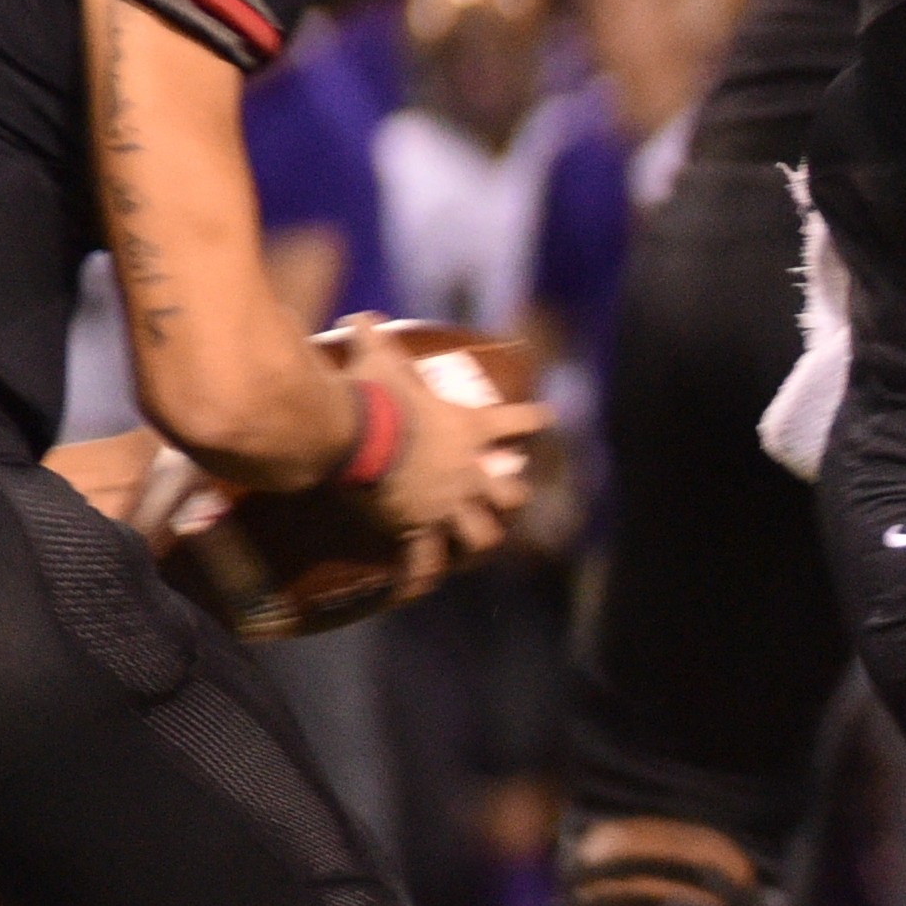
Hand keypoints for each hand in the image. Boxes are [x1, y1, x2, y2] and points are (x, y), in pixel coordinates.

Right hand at [344, 320, 543, 563]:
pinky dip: (418, 575)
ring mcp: (446, 506)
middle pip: (509, 491)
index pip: (517, 421)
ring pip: (480, 534)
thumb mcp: (378, 358)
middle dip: (513, 493)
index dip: (534, 419)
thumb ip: (374, 337)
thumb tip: (358, 316)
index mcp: (469, 430)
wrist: (356, 437)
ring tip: (480, 543)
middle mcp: (468, 473)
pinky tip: (416, 589)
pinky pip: (421, 563)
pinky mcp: (416, 529)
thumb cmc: (373, 394)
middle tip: (514, 493)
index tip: (548, 419)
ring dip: (480, 538)